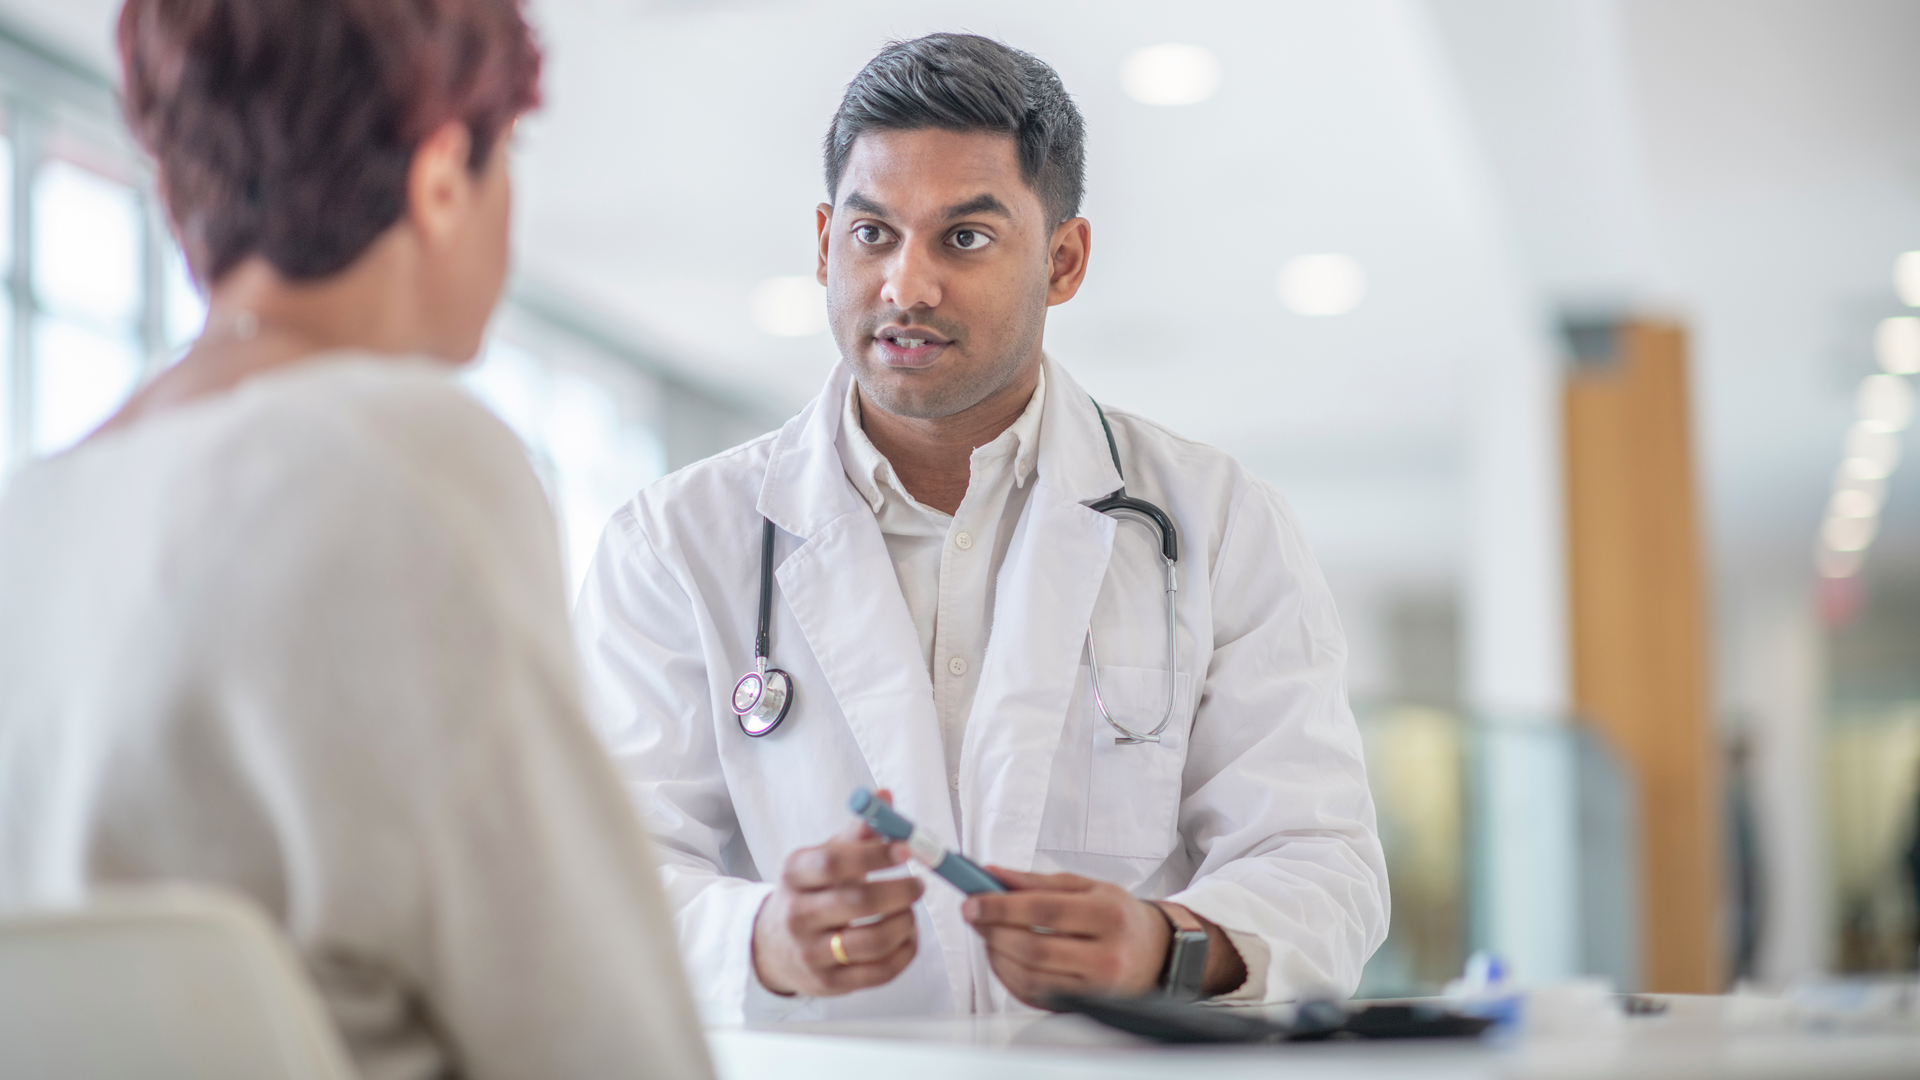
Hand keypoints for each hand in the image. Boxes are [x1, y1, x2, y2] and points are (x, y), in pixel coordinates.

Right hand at [752, 789, 923, 995]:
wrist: (773, 946)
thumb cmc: (810, 892)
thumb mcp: (822, 858)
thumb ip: (856, 832)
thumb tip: (884, 798)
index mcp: (795, 874)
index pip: (834, 862)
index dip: (875, 854)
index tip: (908, 848)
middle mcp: (797, 914)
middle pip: (857, 903)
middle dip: (900, 892)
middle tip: (919, 885)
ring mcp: (811, 953)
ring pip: (872, 942)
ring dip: (905, 925)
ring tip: (910, 913)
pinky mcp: (828, 984)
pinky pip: (879, 972)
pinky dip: (904, 953)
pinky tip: (907, 937)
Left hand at [961, 867, 1170, 1006]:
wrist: (1158, 955)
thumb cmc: (1119, 917)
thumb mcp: (1087, 887)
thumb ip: (1036, 881)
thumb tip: (991, 874)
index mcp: (1108, 915)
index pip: (1043, 911)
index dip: (1000, 906)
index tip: (972, 901)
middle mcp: (1106, 955)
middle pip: (1032, 947)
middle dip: (993, 930)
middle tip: (974, 915)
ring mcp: (1096, 988)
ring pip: (1029, 976)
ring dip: (996, 954)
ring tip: (988, 933)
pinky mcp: (1084, 1008)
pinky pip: (1033, 995)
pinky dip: (1008, 976)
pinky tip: (1002, 956)